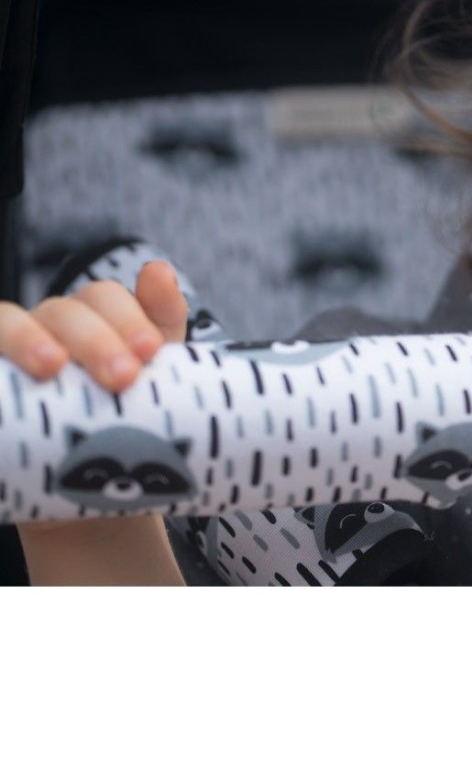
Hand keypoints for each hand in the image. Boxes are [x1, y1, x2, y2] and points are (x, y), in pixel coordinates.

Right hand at [5, 261, 190, 583]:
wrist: (92, 496)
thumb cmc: (130, 426)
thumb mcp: (158, 382)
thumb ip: (163, 327)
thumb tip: (157, 268)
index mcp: (93, 321)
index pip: (104, 299)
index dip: (127, 316)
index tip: (150, 352)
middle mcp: (47, 330)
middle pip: (62, 312)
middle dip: (95, 338)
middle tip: (123, 377)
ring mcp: (12, 357)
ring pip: (7, 322)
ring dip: (27, 337)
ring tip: (51, 367)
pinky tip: (1, 381)